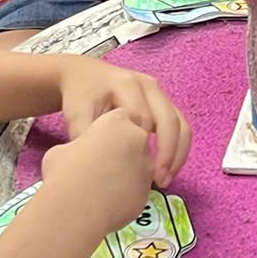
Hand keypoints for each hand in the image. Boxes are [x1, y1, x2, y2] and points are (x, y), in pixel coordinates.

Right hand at [37, 106, 159, 237]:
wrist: (74, 209)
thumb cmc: (63, 172)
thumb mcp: (61, 150)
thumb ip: (79, 147)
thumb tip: (77, 157)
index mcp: (117, 122)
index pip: (124, 116)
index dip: (111, 130)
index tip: (99, 142)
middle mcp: (138, 140)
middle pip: (135, 140)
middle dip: (122, 149)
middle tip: (100, 165)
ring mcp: (146, 167)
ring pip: (139, 166)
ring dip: (126, 172)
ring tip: (101, 187)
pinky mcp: (146, 193)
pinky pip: (137, 190)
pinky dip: (126, 194)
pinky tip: (106, 202)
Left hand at [53, 56, 192, 188]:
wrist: (84, 76)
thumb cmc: (80, 97)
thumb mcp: (76, 114)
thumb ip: (86, 136)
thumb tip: (97, 165)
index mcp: (126, 84)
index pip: (142, 118)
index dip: (140, 146)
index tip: (133, 172)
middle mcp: (148, 86)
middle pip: (169, 120)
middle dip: (168, 153)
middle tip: (159, 181)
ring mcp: (159, 93)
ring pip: (181, 124)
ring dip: (178, 154)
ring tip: (165, 180)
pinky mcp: (164, 103)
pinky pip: (180, 126)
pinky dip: (178, 149)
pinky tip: (167, 170)